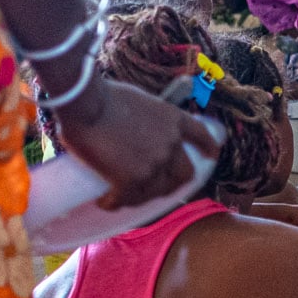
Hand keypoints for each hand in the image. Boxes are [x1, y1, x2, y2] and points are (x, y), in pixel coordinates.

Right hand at [50, 79, 219, 209]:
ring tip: (124, 196)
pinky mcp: (130, 181)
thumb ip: (149, 118)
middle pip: (184, 174)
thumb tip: (139, 131)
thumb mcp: (140, 100)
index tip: (211, 156)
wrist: (85, 103)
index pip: (201, 136)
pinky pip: (125, 200)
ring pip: (156, 192)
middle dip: (172, 182)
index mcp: (174, 120)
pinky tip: (104, 202)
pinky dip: (113, 202)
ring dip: (141, 196)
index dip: (208, 148)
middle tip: (156, 186)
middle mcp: (170, 145)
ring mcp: (153, 165)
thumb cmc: (103, 95)